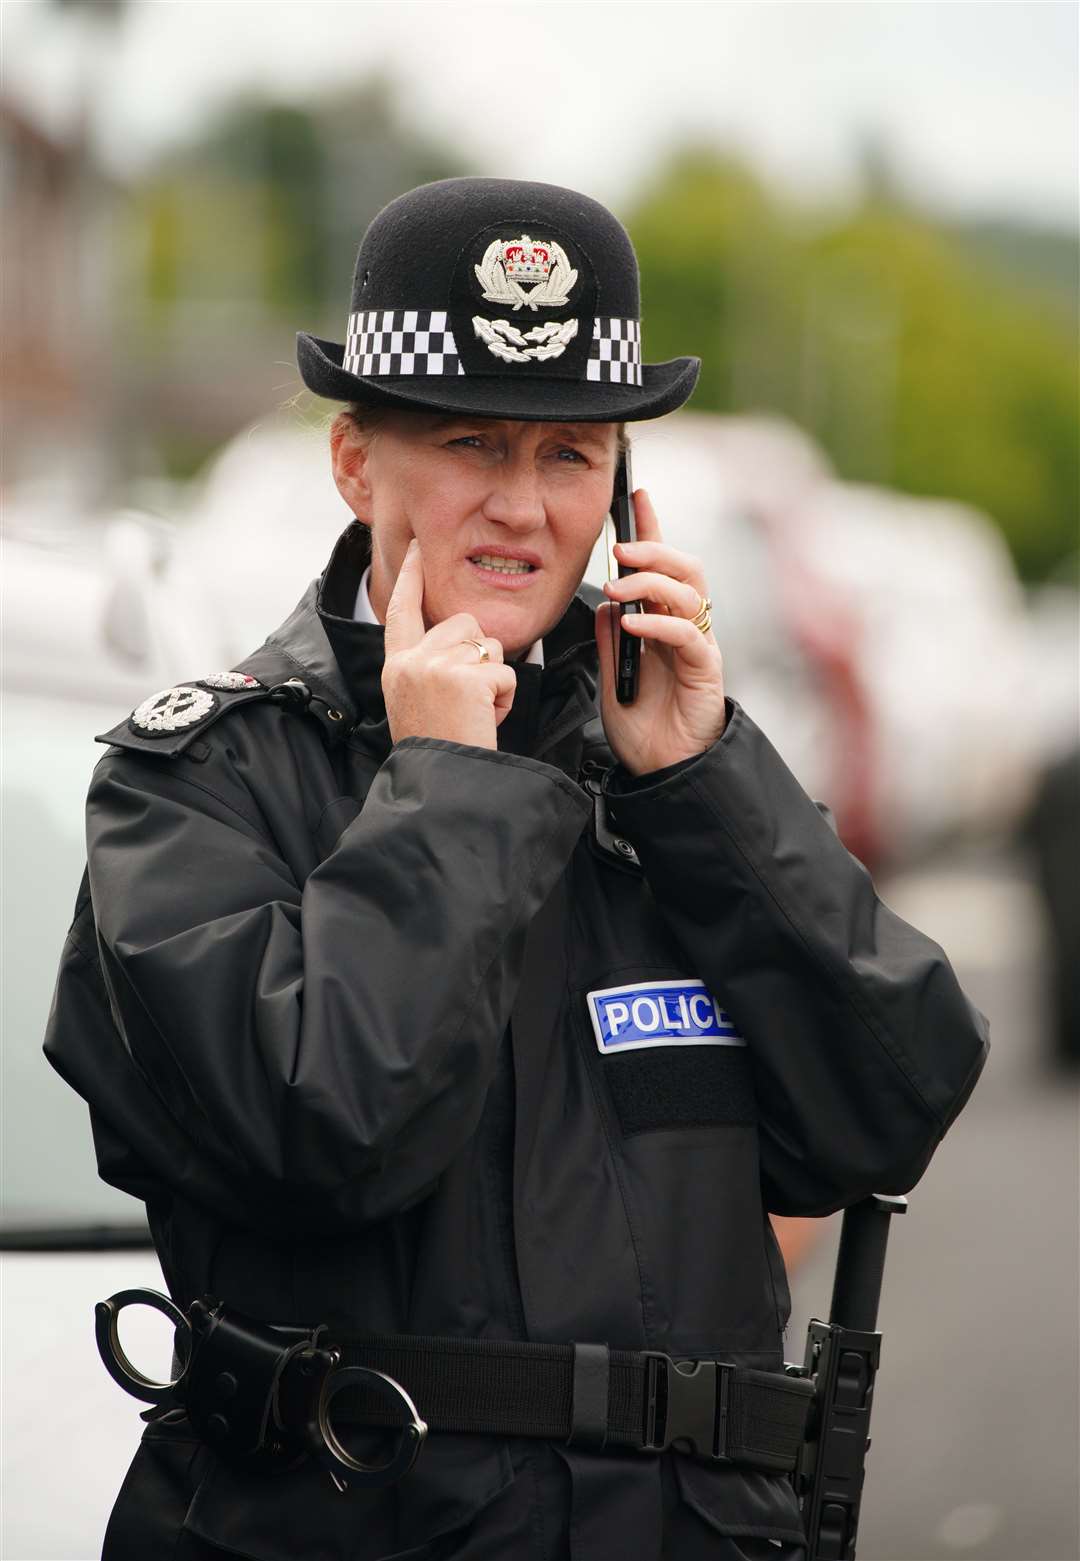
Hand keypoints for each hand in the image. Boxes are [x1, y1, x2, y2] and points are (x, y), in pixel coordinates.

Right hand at [382, 541, 516, 748]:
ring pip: (489, 646)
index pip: (402, 610)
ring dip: (493, 679)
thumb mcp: (415, 700)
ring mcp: (437, 667)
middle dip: (479, 653)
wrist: (440, 783)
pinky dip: (504, 699)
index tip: (415, 550)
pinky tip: (484, 720)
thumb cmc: (436, 748)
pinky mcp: (466, 679)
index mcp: (397, 666)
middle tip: (468, 698)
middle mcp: (413, 661)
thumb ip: (429, 665)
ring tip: (474, 712)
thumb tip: (463, 639)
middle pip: (463, 624)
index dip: (410, 577)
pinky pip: (505, 674)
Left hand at [595, 488, 726, 775]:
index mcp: (663, 623)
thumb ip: (610, 638)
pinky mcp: (705, 669)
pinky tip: (631, 623)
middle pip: (685, 567)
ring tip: (617, 588)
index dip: (652, 527)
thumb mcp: (612, 675)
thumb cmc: (644, 727)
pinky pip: (686, 632)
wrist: (663, 771)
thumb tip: (604, 601)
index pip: (661, 565)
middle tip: (619, 548)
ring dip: (652, 580)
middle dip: (654, 547)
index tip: (638, 495)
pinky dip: (657, 622)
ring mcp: (699, 646)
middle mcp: (687, 627)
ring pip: (690, 591)